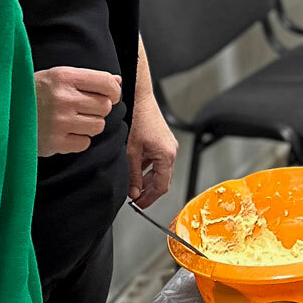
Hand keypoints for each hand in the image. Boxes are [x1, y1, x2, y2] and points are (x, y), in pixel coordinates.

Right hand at [34, 66, 120, 155]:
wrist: (3, 112)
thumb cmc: (33, 93)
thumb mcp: (56, 76)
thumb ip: (87, 78)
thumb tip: (117, 81)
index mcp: (64, 77)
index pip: (106, 83)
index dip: (113, 91)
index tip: (109, 95)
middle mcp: (63, 98)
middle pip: (105, 107)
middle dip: (99, 109)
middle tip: (83, 109)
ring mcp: (59, 122)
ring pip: (98, 126)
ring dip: (89, 125)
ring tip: (73, 120)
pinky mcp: (55, 142)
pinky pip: (84, 143)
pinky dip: (78, 140)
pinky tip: (64, 132)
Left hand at [126, 85, 176, 207]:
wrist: (139, 98)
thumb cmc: (137, 119)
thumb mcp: (131, 151)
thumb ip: (133, 174)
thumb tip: (133, 192)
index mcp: (166, 155)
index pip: (162, 186)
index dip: (150, 199)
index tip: (138, 205)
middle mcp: (171, 151)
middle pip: (162, 180)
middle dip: (148, 191)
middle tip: (134, 199)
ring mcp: (168, 146)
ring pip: (160, 171)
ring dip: (147, 180)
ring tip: (133, 186)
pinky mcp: (163, 141)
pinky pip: (158, 161)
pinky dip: (148, 168)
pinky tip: (136, 170)